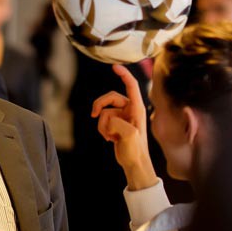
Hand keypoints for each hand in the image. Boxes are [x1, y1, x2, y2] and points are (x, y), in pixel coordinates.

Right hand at [91, 64, 156, 189]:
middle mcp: (130, 110)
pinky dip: (102, 129)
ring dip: (102, 125)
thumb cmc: (136, 150)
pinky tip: (110, 139)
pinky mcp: (116, 124)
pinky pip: (103, 120)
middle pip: (110, 98)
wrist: (134, 164)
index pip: (131, 86)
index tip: (114, 67)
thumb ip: (117, 122)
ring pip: (104, 112)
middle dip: (100, 106)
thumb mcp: (129, 135)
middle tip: (93, 114)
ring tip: (109, 137)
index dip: (124, 74)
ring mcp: (123, 117)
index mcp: (137, 108)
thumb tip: (107, 119)